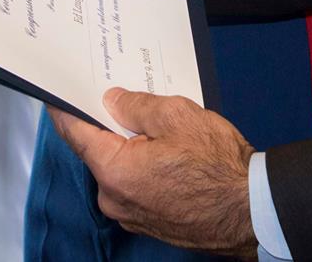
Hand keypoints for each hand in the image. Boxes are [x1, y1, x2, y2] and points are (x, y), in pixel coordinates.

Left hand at [48, 89, 257, 258]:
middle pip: (97, 150)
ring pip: (119, 167)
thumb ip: (136, 105)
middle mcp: (114, 198)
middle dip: (108, 123)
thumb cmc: (219, 168)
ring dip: (129, 146)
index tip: (58, 90)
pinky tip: (167, 152)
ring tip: (157, 125)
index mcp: (114, 171)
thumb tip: (113, 101)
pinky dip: (143, 166)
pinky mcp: (149, 222)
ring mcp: (131, 214)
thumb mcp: (176, 116)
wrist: (253, 213)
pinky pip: (135, 185)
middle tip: (123, 96)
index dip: (65, 107)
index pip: (74, 132)